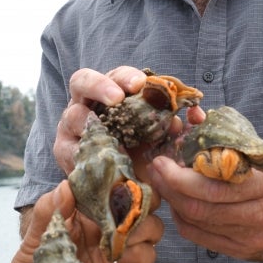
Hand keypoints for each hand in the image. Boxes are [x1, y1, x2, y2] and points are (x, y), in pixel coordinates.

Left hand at [8, 180, 162, 262]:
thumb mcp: (31, 246)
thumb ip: (46, 216)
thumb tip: (65, 185)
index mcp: (84, 217)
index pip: (110, 188)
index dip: (117, 176)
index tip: (114, 169)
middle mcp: (107, 232)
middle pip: (138, 203)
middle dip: (139, 196)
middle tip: (127, 196)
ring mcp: (120, 255)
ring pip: (150, 228)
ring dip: (142, 223)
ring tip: (123, 229)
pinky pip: (146, 260)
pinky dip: (142, 252)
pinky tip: (124, 253)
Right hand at [54, 66, 204, 175]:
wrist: (121, 187)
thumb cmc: (140, 152)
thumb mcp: (161, 137)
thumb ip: (177, 125)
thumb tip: (197, 114)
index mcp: (110, 92)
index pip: (115, 75)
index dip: (125, 77)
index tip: (140, 84)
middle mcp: (87, 102)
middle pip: (82, 81)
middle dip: (99, 86)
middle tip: (116, 99)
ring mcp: (71, 126)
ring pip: (73, 115)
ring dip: (89, 122)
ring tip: (106, 133)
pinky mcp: (64, 152)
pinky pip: (68, 150)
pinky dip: (84, 154)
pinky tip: (99, 160)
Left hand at [147, 155, 262, 261]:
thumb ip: (232, 145)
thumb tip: (193, 123)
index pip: (213, 184)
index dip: (179, 175)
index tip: (162, 160)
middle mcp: (262, 216)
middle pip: (200, 207)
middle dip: (169, 187)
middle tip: (154, 169)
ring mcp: (253, 240)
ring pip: (197, 224)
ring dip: (173, 202)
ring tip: (163, 184)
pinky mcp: (245, 254)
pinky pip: (203, 238)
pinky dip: (185, 220)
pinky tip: (180, 205)